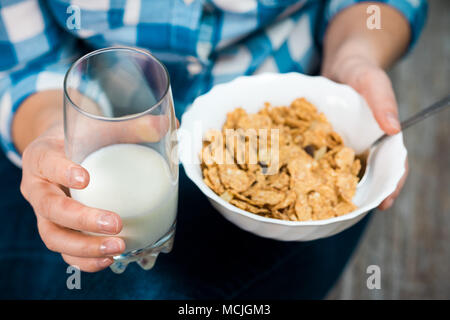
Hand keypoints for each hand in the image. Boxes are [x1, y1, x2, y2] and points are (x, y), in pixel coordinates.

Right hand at [20, 124, 125, 271]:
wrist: (62, 151)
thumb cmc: (83, 138)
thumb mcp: (102, 126)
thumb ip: (133, 126)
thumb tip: (168, 125)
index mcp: (43, 156)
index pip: (46, 163)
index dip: (62, 172)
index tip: (86, 178)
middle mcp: (37, 187)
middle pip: (50, 208)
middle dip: (82, 220)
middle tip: (116, 223)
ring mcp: (44, 213)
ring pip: (53, 236)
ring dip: (84, 247)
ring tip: (117, 248)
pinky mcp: (56, 229)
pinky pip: (64, 250)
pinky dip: (85, 260)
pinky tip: (110, 258)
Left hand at [322, 55, 407, 209]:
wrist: (340, 64)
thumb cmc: (361, 71)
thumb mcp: (373, 81)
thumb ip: (382, 101)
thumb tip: (393, 129)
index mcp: (383, 137)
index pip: (393, 165)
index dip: (391, 185)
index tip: (384, 203)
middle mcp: (364, 146)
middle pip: (367, 176)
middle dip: (359, 196)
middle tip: (348, 214)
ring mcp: (344, 146)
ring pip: (343, 172)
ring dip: (336, 189)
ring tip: (324, 207)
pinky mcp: (325, 142)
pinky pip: (321, 158)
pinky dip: (315, 170)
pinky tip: (301, 181)